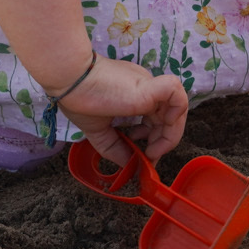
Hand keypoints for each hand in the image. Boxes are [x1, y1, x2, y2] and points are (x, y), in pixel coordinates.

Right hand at [52, 55, 189, 165]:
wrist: (70, 81)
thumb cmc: (80, 99)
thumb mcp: (99, 132)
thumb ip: (116, 149)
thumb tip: (131, 167)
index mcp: (136, 94)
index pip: (157, 117)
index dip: (154, 137)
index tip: (141, 152)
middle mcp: (147, 89)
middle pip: (170, 117)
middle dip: (162, 142)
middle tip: (148, 157)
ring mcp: (151, 87)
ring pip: (178, 110)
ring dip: (169, 136)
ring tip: (151, 151)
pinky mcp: (152, 87)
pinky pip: (178, 98)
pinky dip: (176, 116)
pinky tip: (158, 133)